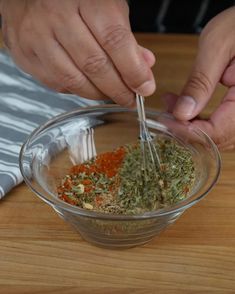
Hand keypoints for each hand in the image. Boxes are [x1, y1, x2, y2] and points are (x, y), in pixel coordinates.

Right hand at [0, 0, 155, 106]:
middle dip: (118, 89)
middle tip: (129, 98)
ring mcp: (37, 36)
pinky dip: (77, 90)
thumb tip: (144, 65)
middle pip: (94, 65)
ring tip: (111, 94)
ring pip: (74, 80)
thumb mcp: (107, 7)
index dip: (133, 70)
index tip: (144, 88)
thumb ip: (125, 38)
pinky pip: (56, 83)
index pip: (114, 41)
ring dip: (98, 94)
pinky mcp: (25, 54)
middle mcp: (57, 16)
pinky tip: (88, 86)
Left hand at [163, 7, 234, 149]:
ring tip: (171, 105)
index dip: (187, 131)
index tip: (165, 120)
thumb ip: (200, 82)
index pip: (217, 131)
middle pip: (218, 138)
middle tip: (165, 113)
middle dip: (187, 130)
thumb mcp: (218, 46)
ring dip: (191, 125)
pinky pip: (221, 124)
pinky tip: (184, 105)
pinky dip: (201, 119)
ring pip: (219, 135)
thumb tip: (181, 114)